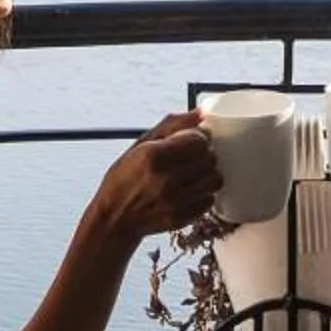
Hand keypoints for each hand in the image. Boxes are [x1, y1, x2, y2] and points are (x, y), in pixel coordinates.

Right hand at [93, 108, 222, 242]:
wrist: (114, 218)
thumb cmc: (124, 178)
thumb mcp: (141, 145)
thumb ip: (173, 125)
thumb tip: (201, 112)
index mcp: (154, 156)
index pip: (200, 140)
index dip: (199, 138)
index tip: (193, 140)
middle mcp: (166, 179)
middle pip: (211, 159)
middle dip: (204, 154)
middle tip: (192, 157)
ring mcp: (175, 201)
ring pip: (215, 179)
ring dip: (207, 174)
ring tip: (192, 174)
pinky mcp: (182, 217)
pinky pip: (210, 200)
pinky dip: (203, 194)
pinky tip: (189, 190)